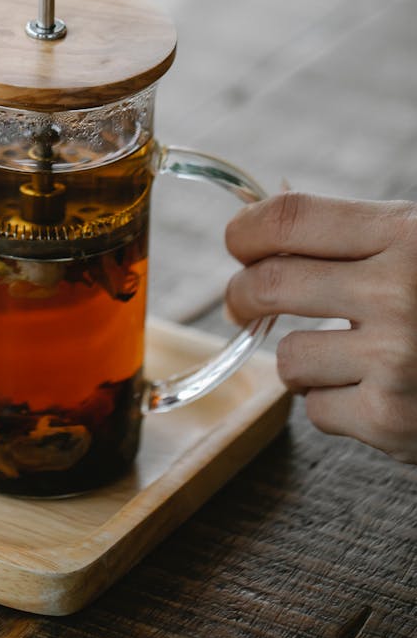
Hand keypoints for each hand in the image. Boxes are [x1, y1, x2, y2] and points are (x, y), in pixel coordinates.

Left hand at [225, 192, 416, 463]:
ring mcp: (396, 360)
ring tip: (341, 353)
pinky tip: (373, 389)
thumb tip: (262, 216)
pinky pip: (315, 409)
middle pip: (268, 283)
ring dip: (300, 358)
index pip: (290, 219)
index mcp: (408, 235)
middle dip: (241, 293)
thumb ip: (352, 232)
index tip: (237, 242)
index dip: (246, 229)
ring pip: (287, 356)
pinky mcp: (392, 421)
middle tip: (242, 300)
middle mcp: (400, 293)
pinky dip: (332, 402)